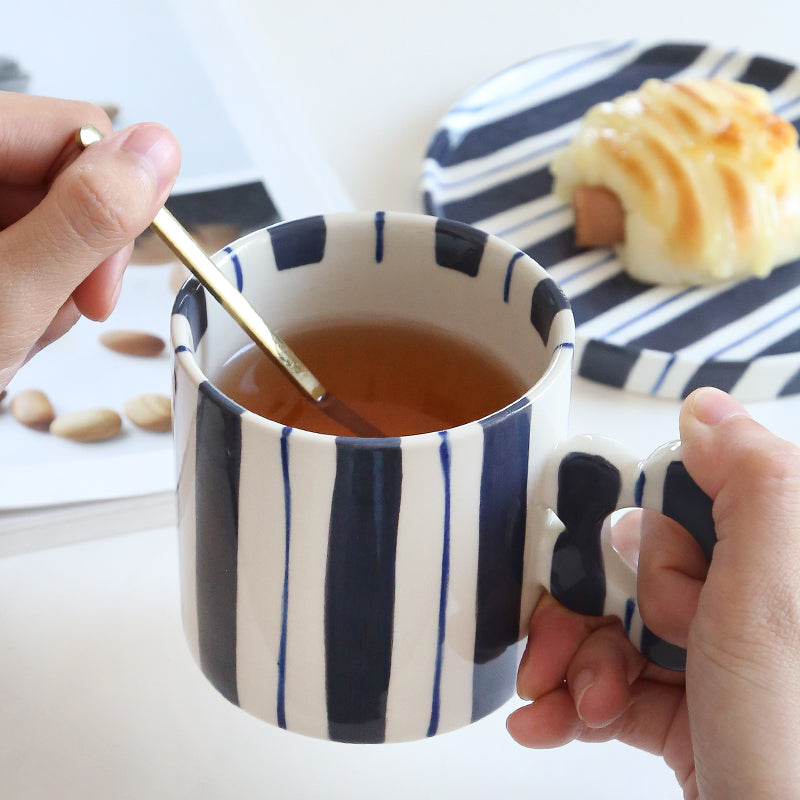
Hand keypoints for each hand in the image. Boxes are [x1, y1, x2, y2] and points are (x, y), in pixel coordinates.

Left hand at [0, 92, 180, 389]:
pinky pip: (31, 245)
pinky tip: (5, 324)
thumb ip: (86, 219)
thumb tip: (156, 150)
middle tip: (43, 312)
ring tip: (12, 327)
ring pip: (55, 219)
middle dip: (75, 257)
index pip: (73, 132)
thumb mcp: (7, 298)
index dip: (108, 208)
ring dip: (54, 285)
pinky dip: (32, 294)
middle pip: (65, 178)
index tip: (97, 282)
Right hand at [508, 387, 799, 799]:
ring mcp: (725, 665)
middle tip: (564, 644)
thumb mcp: (768, 606)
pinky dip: (573, 701)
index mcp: (785, 567)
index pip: (691, 504)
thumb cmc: (789, 758)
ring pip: (621, 626)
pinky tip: (545, 721)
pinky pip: (618, 683)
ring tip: (561, 703)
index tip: (600, 559)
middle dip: (587, 608)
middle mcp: (760, 610)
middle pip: (641, 570)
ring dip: (572, 662)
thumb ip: (753, 489)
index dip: (637, 529)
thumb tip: (707, 408)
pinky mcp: (693, 714)